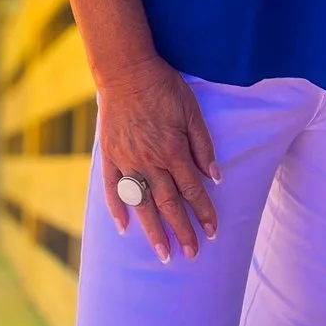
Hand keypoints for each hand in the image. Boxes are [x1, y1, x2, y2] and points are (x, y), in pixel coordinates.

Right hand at [97, 55, 219, 260]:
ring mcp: (127, 160)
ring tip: (162, 254)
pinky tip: (123, 228)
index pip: (192, 190)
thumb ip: (203, 146)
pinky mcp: (109, 155)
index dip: (204, 213)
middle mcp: (150, 161)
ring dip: (153, 231)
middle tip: (190, 255)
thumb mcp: (191, 111)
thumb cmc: (163, 87)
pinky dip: (116, 208)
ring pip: (141, 203)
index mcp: (173, 151)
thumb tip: (215, 178)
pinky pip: (112, 187)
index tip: (212, 232)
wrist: (126, 71)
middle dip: (182, 232)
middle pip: (169, 204)